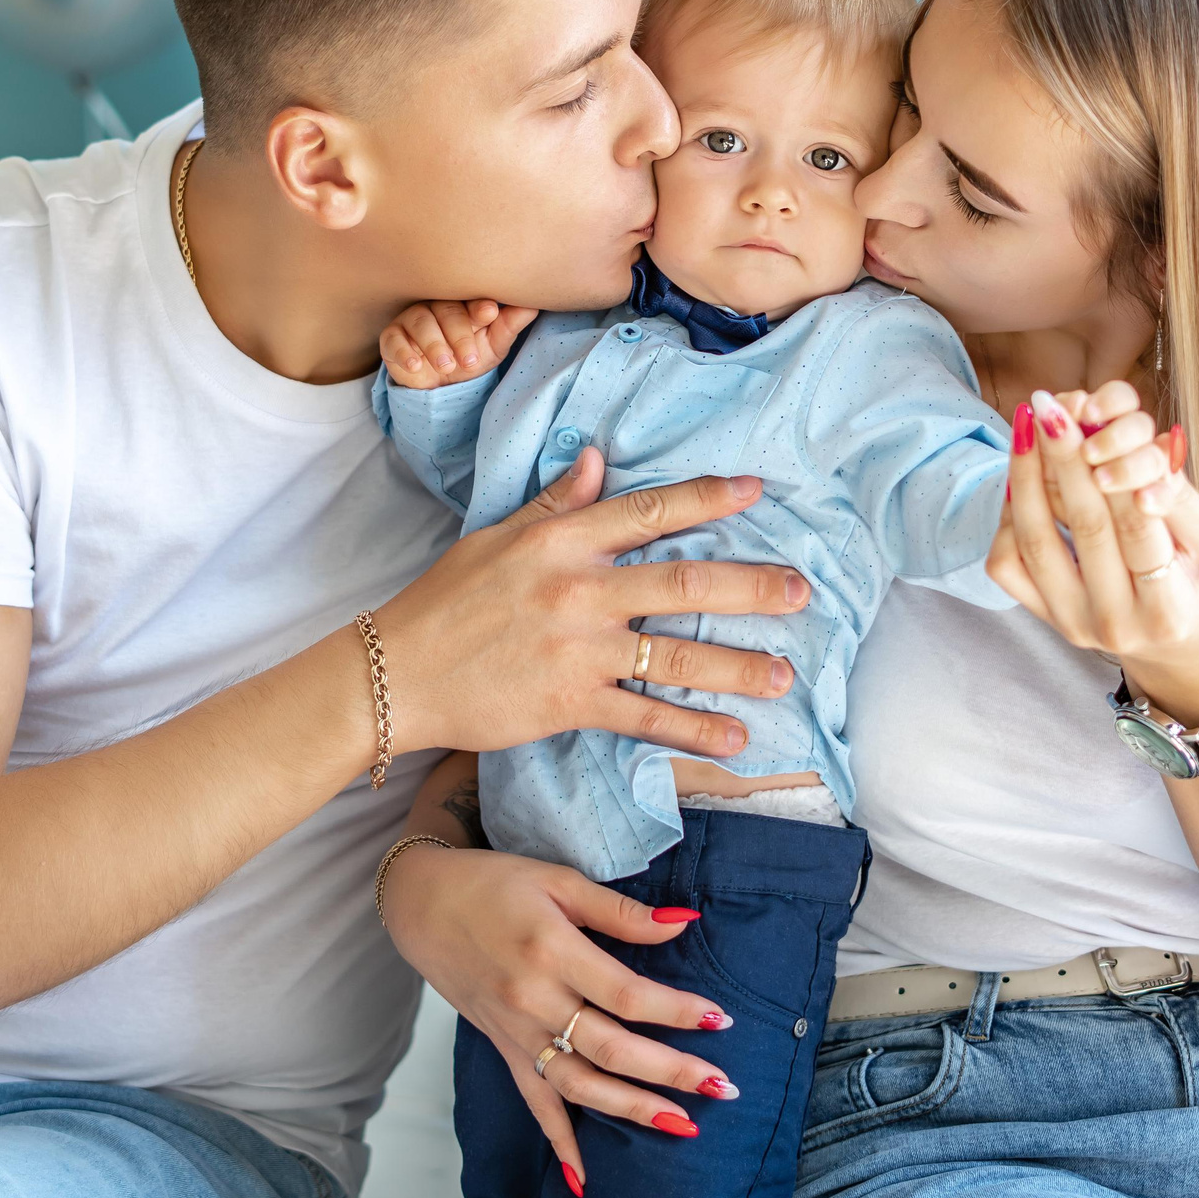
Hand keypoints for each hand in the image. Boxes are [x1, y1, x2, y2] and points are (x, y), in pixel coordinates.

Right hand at [376, 449, 804, 758]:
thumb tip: (597, 457)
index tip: (755, 492)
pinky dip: (693, 729)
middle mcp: (579, 590)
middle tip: (801, 592)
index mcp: (561, 541)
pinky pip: (646, 717)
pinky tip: (734, 739)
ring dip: (737, 666)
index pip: (648, 511)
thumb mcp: (496, 538)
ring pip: (676, 655)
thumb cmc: (444, 600)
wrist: (397, 672)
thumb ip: (555, 504)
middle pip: (683, 582)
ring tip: (783, 674)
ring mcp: (578, 649)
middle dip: (751, 587)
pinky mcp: (570, 702)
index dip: (706, 499)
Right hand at [380, 298, 540, 389]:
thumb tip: (534, 304)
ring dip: (434, 345)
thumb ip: (510, 324)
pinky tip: (415, 366)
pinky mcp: (392, 337)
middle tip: (469, 359)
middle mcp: (436, 305)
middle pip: (446, 312)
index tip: (489, 313)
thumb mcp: (494, 344)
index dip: (479, 306)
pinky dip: (404, 352)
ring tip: (446, 366)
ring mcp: (411, 319)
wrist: (439, 382)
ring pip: (421, 323)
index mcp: (463, 302)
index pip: (470, 299)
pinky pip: (393, 339)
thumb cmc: (468, 355)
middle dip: (459, 336)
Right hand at [382, 842, 739, 1187]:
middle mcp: (534, 999)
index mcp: (552, 951)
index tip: (718, 1020)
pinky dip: (558, 1142)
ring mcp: (516, 1031)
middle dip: (671, 1071)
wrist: (424, 903)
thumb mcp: (559, 880)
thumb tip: (683, 923)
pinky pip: (533, 1102)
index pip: (626, 994)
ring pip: (580, 1085)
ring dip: (632, 1108)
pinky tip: (583, 1178)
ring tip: (682, 1124)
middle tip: (721, 1086)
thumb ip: (620, 911)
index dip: (675, 1010)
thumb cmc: (495, 883)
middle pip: (611, 1048)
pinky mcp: (503, 1049)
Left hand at [988, 380, 1198, 724]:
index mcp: (1169, 610)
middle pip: (1085, 528)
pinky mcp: (1042, 617)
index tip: (1102, 420)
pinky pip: (1008, 563)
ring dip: (1027, 474)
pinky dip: (1008, 513)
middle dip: (1067, 458)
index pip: (1140, 531)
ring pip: (1035, 541)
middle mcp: (1115, 624)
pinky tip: (1022, 471)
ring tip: (1027, 422)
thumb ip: (1184, 501)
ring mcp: (1072, 623)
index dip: (1120, 474)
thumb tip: (1154, 452)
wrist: (1179, 649)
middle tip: (1052, 404)